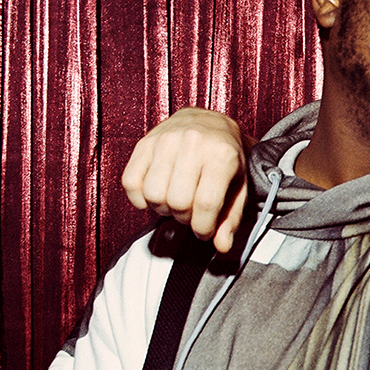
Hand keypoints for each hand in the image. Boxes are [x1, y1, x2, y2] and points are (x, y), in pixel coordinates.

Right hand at [121, 106, 248, 253]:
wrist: (209, 123)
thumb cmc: (226, 159)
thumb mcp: (238, 187)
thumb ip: (230, 218)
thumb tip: (222, 246)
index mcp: (222, 155)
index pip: (206, 204)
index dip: (203, 227)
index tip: (204, 232)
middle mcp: (193, 144)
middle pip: (178, 202)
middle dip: (184, 218)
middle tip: (191, 214)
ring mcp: (166, 140)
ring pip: (153, 194)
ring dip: (163, 209)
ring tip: (175, 203)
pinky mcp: (145, 142)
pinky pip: (130, 182)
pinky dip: (140, 199)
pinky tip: (155, 196)